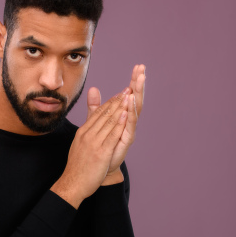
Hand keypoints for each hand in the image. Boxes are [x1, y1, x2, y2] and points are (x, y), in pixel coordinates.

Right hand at [51, 88, 129, 207]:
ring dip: (120, 107)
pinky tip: (126, 114)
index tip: (120, 93)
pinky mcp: (101, 153)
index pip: (98, 113)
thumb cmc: (78, 166)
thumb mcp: (80, 144)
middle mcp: (87, 134)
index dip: (110, 102)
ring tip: (129, 96)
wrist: (73, 183)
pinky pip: (112, 135)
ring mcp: (93, 143)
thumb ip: (87, 132)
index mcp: (83, 132)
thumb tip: (89, 124)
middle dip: (117, 101)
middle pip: (104, 114)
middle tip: (127, 89)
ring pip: (109, 122)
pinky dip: (119, 123)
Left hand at [87, 65, 145, 184]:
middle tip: (142, 69)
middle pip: (135, 99)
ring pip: (134, 110)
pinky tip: (130, 103)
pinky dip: (129, 114)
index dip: (133, 81)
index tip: (138, 67)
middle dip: (138, 84)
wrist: (97, 169)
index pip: (129, 94)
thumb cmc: (99, 146)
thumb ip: (95, 106)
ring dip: (136, 95)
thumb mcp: (95, 121)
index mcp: (122, 116)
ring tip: (138, 81)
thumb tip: (93, 88)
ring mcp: (128, 131)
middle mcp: (127, 122)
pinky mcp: (125, 141)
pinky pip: (128, 125)